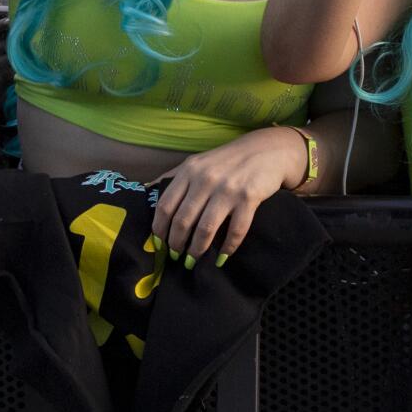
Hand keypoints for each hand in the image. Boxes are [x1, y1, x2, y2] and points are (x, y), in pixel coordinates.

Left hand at [150, 127, 303, 262]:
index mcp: (189, 170)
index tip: (159, 245)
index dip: (159, 230)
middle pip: (183, 221)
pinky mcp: (249, 198)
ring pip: (206, 229)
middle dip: (176, 244)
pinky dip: (227, 248)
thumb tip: (145, 188)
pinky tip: (222, 256)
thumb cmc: (227, 160)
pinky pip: (235, 231)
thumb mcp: (197, 162)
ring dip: (197, 250)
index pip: (166, 206)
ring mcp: (228, 189)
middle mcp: (206, 179)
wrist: (267, 151)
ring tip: (193, 261)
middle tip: (176, 256)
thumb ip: (174, 176)